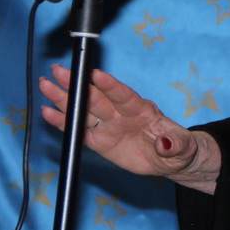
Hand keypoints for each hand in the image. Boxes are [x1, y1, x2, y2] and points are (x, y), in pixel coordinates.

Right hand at [39, 64, 218, 191]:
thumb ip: (175, 144)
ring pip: (84, 110)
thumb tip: (165, 144)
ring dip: (64, 99)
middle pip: (97, 97)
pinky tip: (47, 112)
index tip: (96, 74)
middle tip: (58, 70)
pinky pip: (80, 131)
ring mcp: (109, 126)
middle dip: (78, 84)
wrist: (170, 159)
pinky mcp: (100, 141)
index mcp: (143, 110)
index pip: (125, 96)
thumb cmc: (180, 148)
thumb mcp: (184, 148)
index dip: (110, 86)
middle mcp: (122, 114)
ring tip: (45, 84)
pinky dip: (63, 123)